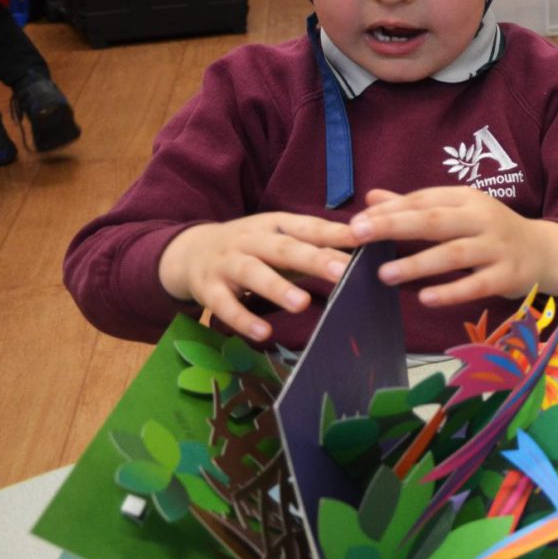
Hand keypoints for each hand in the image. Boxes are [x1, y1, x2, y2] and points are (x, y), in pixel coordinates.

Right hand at [159, 213, 356, 340]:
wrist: (190, 251)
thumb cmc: (253, 248)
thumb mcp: (281, 239)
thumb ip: (317, 245)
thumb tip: (367, 250)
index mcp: (274, 224)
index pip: (308, 227)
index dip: (335, 233)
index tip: (364, 239)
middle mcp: (250, 239)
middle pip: (283, 248)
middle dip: (313, 259)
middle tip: (341, 272)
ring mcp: (227, 263)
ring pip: (252, 273)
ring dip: (277, 288)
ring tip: (303, 304)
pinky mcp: (208, 288)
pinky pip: (225, 305)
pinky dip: (244, 319)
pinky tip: (264, 334)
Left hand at [347, 187, 557, 306]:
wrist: (545, 252)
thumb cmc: (492, 232)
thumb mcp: (459, 212)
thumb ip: (417, 206)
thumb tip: (371, 198)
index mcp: (467, 199)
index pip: (424, 200)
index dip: (390, 210)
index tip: (356, 222)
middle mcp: (483, 219)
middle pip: (435, 221)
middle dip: (395, 226)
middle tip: (359, 235)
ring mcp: (497, 248)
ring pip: (453, 254)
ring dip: (417, 263)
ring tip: (384, 274)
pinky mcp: (507, 276)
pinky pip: (476, 285)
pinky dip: (451, 292)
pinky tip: (425, 298)